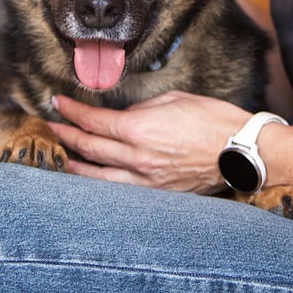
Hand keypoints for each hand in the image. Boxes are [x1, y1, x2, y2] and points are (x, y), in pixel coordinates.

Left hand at [49, 91, 251, 194]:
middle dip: (66, 134)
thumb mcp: (172, 100)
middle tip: (51, 125)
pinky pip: (120, 189)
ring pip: (98, 175)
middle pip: (89, 147)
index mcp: (138, 128)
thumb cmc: (212, 119)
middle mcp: (136, 156)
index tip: (58, 104)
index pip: (92, 121)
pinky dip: (101, 184)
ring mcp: (145, 179)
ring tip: (62, 157)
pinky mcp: (158, 193)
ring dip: (76, 165)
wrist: (241, 150)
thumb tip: (125, 116)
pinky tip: (94, 179)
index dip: (71, 111)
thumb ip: (142, 108)